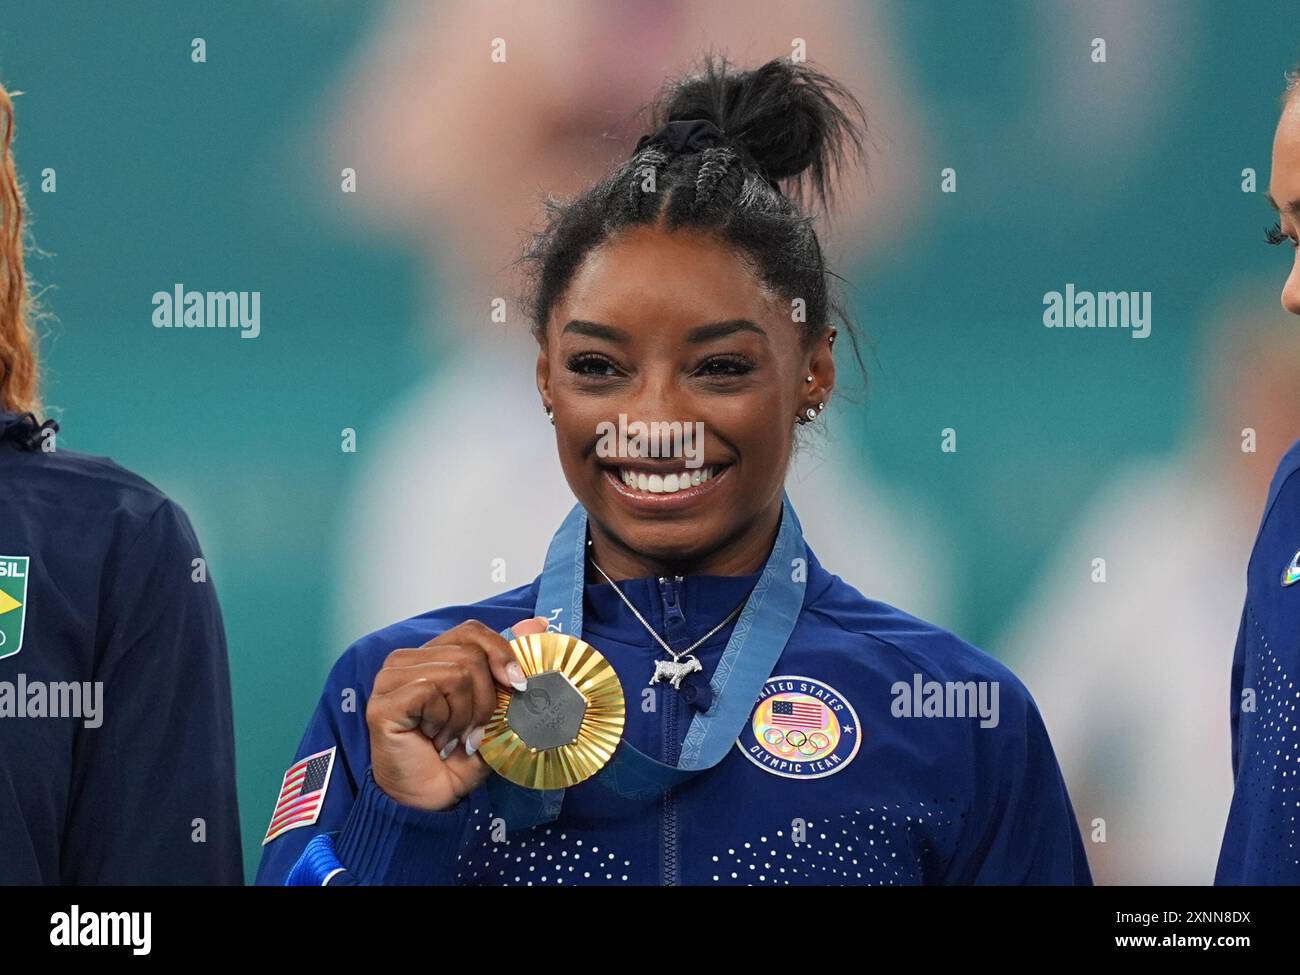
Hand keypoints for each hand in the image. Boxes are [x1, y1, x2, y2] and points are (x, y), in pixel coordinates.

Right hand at [366, 616, 548, 810]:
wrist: (433, 801)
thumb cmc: (459, 757)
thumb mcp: (496, 710)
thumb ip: (510, 667)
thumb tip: (537, 623)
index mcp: (433, 657)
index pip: (472, 631)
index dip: (501, 653)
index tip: (518, 685)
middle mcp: (406, 661)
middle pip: (469, 654)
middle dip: (486, 700)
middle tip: (475, 731)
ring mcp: (390, 679)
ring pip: (455, 673)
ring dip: (466, 716)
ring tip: (454, 738)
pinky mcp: (383, 702)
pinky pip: (430, 692)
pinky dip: (445, 722)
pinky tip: (436, 741)